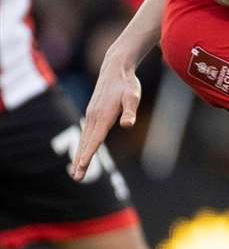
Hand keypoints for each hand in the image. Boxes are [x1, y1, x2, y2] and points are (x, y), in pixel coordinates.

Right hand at [70, 46, 141, 180]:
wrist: (115, 69)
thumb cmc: (127, 84)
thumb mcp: (133, 97)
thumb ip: (130, 112)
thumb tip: (129, 124)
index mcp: (103, 116)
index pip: (95, 139)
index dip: (89, 153)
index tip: (83, 166)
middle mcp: (93, 117)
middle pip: (86, 143)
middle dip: (81, 161)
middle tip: (76, 178)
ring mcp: (91, 116)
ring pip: (84, 139)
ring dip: (79, 156)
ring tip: (75, 172)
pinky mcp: (92, 114)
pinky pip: (86, 134)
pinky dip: (82, 146)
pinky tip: (80, 155)